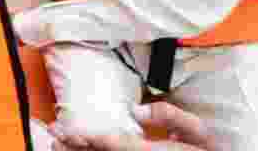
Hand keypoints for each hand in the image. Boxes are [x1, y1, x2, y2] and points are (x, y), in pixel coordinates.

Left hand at [52, 103, 208, 150]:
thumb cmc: (203, 149)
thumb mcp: (196, 130)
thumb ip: (169, 115)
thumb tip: (138, 109)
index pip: (117, 145)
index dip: (91, 138)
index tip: (69, 131)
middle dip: (77, 147)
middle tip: (55, 136)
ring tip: (58, 144)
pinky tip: (78, 150)